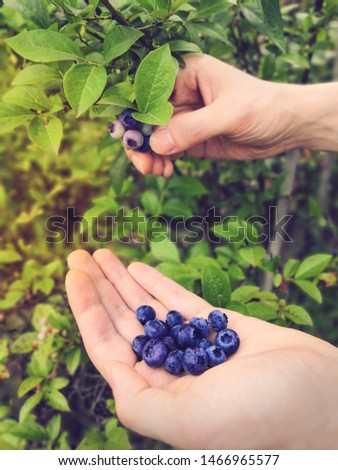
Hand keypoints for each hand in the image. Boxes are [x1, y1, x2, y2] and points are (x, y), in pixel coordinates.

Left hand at [66, 249, 337, 448]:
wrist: (322, 401)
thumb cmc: (258, 418)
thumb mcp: (188, 421)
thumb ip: (140, 404)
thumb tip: (111, 378)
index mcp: (157, 395)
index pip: (108, 346)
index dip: (86, 309)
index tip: (73, 275)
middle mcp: (171, 371)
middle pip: (124, 322)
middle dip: (99, 288)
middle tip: (80, 255)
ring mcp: (195, 348)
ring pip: (150, 308)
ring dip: (123, 281)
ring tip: (102, 254)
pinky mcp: (220, 329)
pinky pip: (182, 303)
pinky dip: (159, 284)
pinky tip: (137, 269)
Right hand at [124, 54, 300, 176]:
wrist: (287, 126)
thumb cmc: (264, 107)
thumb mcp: (229, 114)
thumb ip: (193, 128)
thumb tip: (156, 144)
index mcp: (187, 73)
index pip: (149, 91)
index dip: (134, 114)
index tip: (130, 139)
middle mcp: (181, 94)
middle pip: (145, 117)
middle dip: (139, 141)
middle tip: (143, 164)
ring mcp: (185, 118)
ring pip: (153, 137)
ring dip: (148, 155)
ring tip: (155, 171)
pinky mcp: (191, 138)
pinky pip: (167, 150)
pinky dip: (160, 161)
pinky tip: (165, 171)